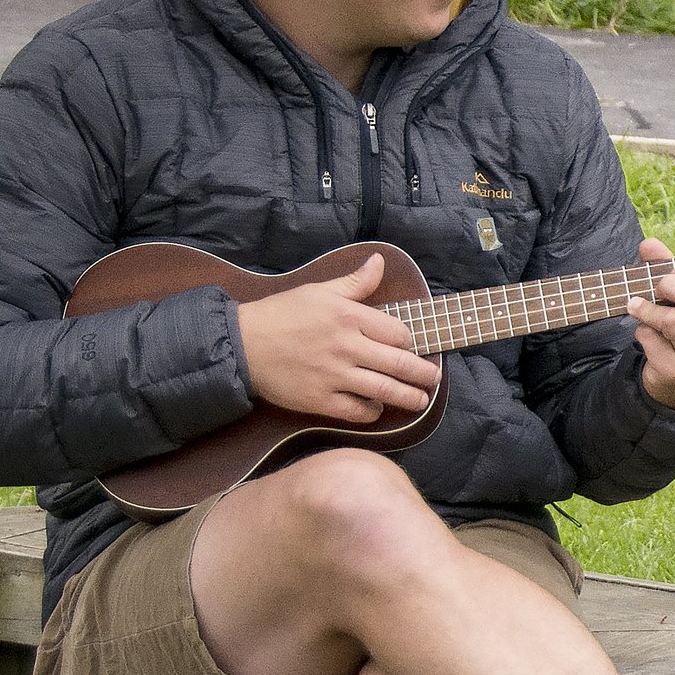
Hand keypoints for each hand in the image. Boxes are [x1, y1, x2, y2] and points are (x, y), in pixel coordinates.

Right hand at [235, 254, 438, 423]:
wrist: (241, 345)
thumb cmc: (281, 314)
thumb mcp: (319, 291)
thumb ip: (355, 282)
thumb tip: (379, 262)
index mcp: (349, 317)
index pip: (398, 333)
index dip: (409, 342)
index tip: (412, 347)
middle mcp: (346, 347)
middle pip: (399, 364)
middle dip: (423, 374)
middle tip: (433, 378)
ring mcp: (334, 376)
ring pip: (384, 390)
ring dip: (408, 397)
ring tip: (420, 400)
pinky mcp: (319, 400)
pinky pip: (356, 411)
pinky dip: (372, 412)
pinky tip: (377, 408)